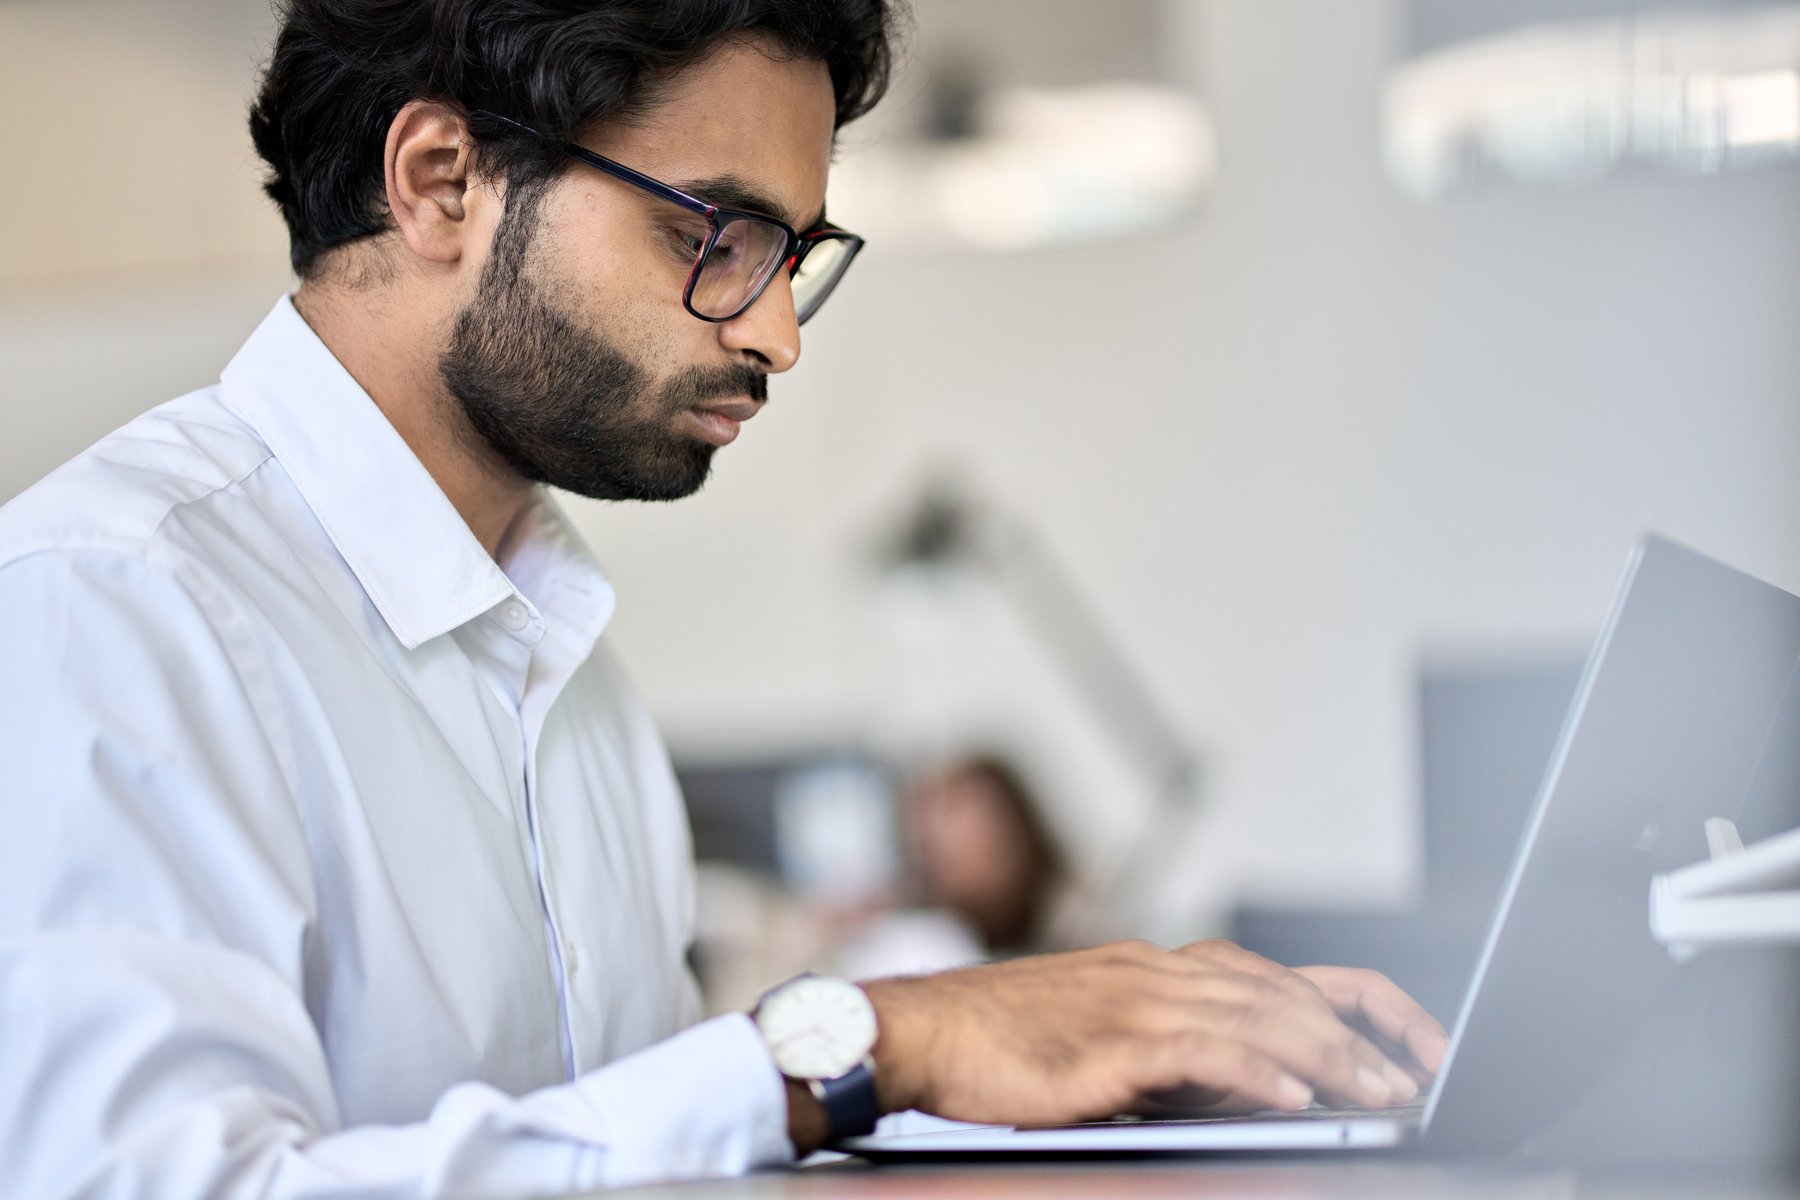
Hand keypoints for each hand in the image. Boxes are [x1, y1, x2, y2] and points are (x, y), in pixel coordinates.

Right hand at [858, 940, 1446, 1130]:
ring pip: (1255, 1013)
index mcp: (1154, 969)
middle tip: (1417, 1073)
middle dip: (1360, 1032)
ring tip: (1380, 1090)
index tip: (1407, 1037)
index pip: (1275, 972)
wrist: (915, 1031)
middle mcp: (1154, 973)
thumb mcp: (1095, 1035)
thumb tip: (1254, 1089)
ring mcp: (1131, 1002)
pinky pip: (1199, 1050)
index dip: (1350, 1000)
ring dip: (1328, 1053)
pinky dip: (1255, 1069)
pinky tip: (1293, 1095)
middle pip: (1281, 988)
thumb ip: (1170, 1052)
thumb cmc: (995, 1042)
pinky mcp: (1105, 1045)